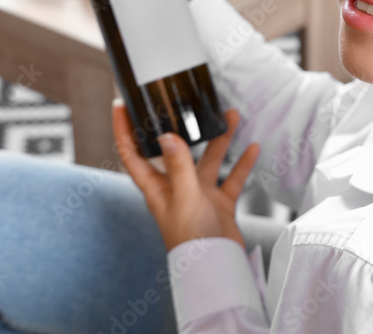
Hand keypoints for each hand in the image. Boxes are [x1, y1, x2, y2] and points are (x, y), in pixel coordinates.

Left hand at [112, 99, 260, 251]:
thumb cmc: (191, 241)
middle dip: (182, 126)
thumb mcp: (184, 198)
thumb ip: (178, 166)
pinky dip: (242, 163)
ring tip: (231, 116)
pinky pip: (231, 177)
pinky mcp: (218, 202)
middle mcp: (175, 187)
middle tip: (185, 103)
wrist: (216, 267)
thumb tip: (166, 136)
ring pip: (208, 159)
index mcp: (156, 187)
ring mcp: (198, 194)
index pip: (133, 153)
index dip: (124, 130)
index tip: (121, 106)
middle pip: (176, 150)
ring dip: (220, 139)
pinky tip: (251, 148)